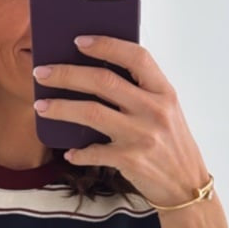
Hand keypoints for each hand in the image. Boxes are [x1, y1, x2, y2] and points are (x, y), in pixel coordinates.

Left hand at [33, 35, 208, 207]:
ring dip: (60, 107)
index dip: (106, 45)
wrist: (187, 186)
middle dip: (66, 74)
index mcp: (164, 92)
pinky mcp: (130, 160)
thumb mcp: (166, 111)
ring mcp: (142, 136)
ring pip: (90, 112)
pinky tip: (69, 152)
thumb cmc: (171, 144)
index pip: (136, 57)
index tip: (79, 41)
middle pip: (103, 81)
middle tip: (42, 73)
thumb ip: (140, 92)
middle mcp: (154, 110)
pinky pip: (93, 151)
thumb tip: (93, 73)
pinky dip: (77, 152)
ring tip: (41, 106)